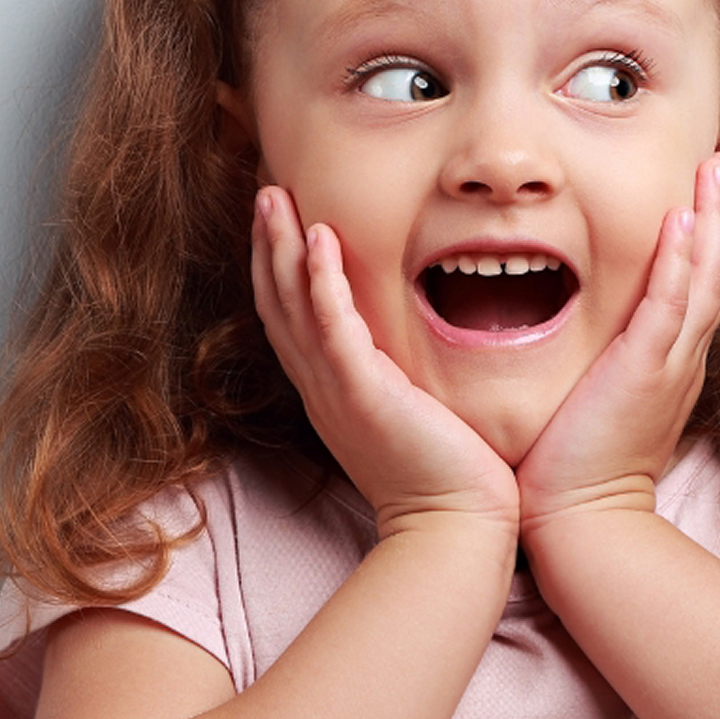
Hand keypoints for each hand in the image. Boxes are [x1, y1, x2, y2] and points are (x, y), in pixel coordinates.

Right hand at [252, 188, 518, 540]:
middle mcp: (323, 388)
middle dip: (267, 245)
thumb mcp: (412, 416)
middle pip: (277, 303)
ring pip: (292, 306)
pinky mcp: (363, 393)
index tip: (282, 220)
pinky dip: (321, 282)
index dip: (280, 267)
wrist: (454, 527)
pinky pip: (333, 327)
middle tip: (265, 191)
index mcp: (332, 391)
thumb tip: (413, 352)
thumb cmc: (448, 476)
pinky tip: (318, 239)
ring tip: (275, 197)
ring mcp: (337, 390)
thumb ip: (401, 379)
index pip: (293, 318)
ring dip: (281, 248)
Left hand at [516, 153, 719, 538]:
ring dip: (714, 218)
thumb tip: (583, 335)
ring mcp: (669, 364)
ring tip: (716, 166)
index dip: (710, 233)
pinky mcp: (645, 374)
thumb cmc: (573, 468)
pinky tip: (684, 220)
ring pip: (705, 278)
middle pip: (717, 269)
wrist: (580, 522)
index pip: (698, 283)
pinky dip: (681, 262)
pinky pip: (671, 307)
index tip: (705, 186)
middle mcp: (680, 357)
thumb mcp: (598, 400)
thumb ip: (600, 362)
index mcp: (670, 361)